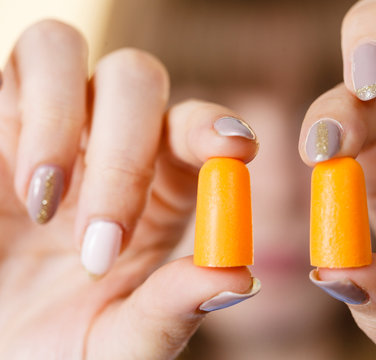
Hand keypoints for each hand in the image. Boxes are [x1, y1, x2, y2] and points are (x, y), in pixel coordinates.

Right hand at [0, 20, 258, 358]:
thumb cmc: (52, 342)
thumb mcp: (115, 342)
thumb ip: (170, 313)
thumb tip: (239, 279)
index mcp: (159, 189)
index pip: (197, 130)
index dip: (215, 126)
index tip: (235, 148)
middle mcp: (109, 143)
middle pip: (137, 81)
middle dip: (124, 154)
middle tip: (101, 243)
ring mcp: (49, 123)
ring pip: (64, 51)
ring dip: (59, 120)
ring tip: (45, 206)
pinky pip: (16, 68)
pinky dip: (24, 116)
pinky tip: (24, 190)